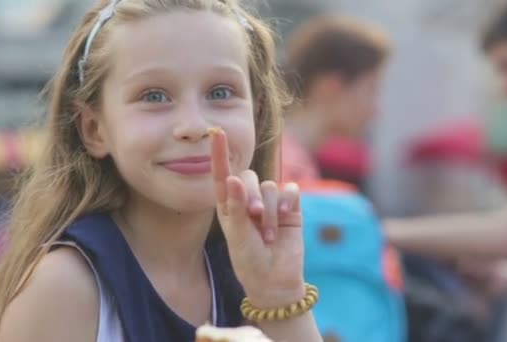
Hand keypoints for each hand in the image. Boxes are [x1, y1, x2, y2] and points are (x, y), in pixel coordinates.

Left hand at [211, 128, 304, 307]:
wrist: (274, 279)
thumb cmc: (249, 259)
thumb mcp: (238, 234)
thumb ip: (236, 206)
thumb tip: (232, 177)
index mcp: (229, 204)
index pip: (222, 175)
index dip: (219, 154)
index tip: (216, 132)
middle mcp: (248, 199)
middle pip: (248, 177)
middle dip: (252, 195)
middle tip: (254, 216)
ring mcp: (270, 202)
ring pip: (270, 186)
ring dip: (270, 209)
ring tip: (269, 234)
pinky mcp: (290, 207)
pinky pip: (290, 190)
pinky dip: (287, 203)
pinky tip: (285, 218)